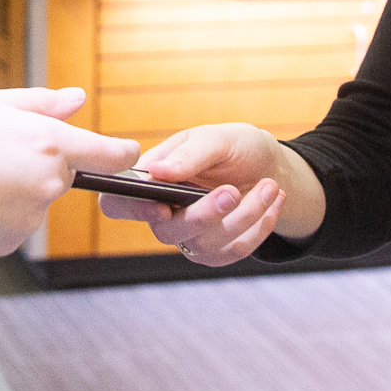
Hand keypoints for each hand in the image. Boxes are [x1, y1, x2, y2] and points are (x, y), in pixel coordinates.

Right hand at [0, 87, 139, 261]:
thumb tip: (77, 99)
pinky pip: (9, 226)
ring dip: (9, 192)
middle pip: (60, 175)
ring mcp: (29, 219)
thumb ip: (40, 103)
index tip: (126, 152)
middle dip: (35, 166)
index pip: (109, 153)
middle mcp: (47, 183)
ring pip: (32, 201)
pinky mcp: (9, 244)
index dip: (121, 152)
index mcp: (47, 142)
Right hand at [98, 123, 310, 265]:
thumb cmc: (234, 146)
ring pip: (205, 244)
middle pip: (167, 230)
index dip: (132, 209)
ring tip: (269, 186)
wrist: (268, 165)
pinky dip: (258, 228)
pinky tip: (272, 203)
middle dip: (203, 215)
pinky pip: (232, 252)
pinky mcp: (215, 251)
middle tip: (232, 192)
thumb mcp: (216, 138)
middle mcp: (163, 211)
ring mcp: (189, 235)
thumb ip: (189, 154)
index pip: (117, 203)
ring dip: (244, 216)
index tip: (162, 206)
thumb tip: (158, 172)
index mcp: (151, 178)